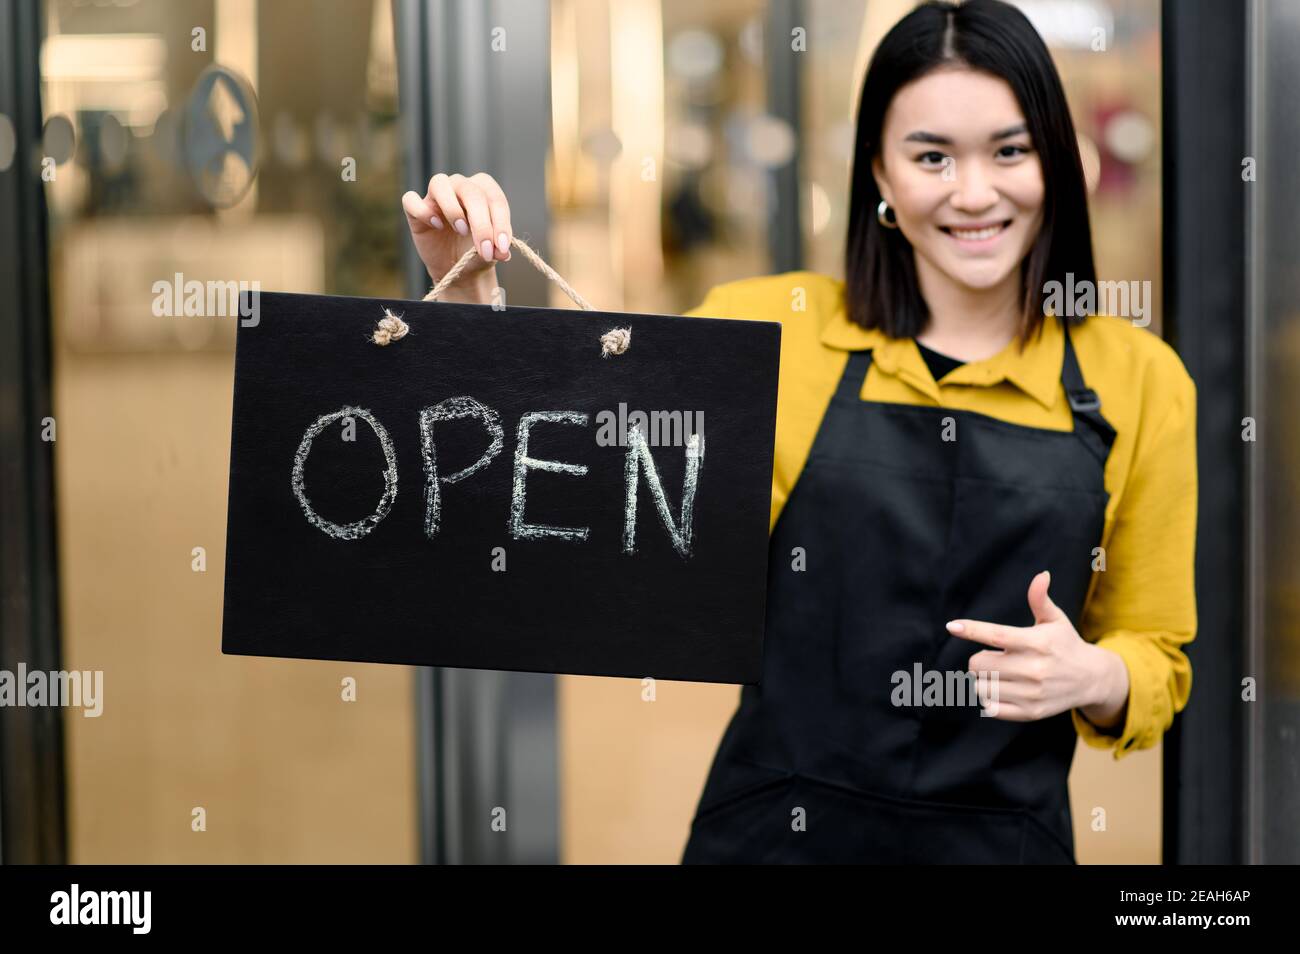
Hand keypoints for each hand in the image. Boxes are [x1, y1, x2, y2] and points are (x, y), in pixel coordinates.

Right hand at [401, 172, 513, 302]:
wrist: (455, 267)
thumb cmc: (475, 252)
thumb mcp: (490, 253)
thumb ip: (497, 249)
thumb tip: (503, 253)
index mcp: (483, 190)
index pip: (494, 197)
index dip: (501, 222)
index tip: (502, 247)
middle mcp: (459, 185)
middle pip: (471, 191)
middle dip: (481, 222)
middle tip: (485, 248)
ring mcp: (435, 195)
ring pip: (439, 183)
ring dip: (452, 207)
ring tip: (461, 230)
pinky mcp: (415, 210)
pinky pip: (411, 200)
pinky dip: (423, 211)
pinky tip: (436, 226)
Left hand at [945, 570, 1129, 724]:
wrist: (1092, 679)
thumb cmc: (1065, 644)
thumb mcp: (1055, 620)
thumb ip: (1040, 599)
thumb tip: (1042, 575)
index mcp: (1036, 642)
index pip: (996, 635)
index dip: (972, 630)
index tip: (952, 626)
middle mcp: (1034, 669)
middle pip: (979, 663)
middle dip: (979, 658)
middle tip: (993, 656)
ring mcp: (1032, 693)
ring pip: (981, 686)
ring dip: (983, 678)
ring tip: (1000, 673)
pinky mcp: (1031, 712)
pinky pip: (991, 707)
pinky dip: (989, 698)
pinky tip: (1001, 689)